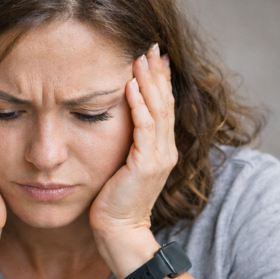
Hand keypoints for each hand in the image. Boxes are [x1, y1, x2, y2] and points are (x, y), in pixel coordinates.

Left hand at [89, 44, 177, 241]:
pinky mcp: (146, 165)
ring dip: (149, 82)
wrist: (119, 232)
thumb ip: (126, 145)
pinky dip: (139, 105)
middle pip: (165, 102)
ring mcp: (159, 157)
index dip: (160, 80)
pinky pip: (144, 128)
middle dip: (157, 73)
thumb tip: (115, 123)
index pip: (164, 107)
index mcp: (161, 150)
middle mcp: (165, 150)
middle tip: (150, 46)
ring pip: (157, 110)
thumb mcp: (122, 167)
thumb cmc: (114, 203)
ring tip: (140, 57)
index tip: (153, 56)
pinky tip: (130, 85)